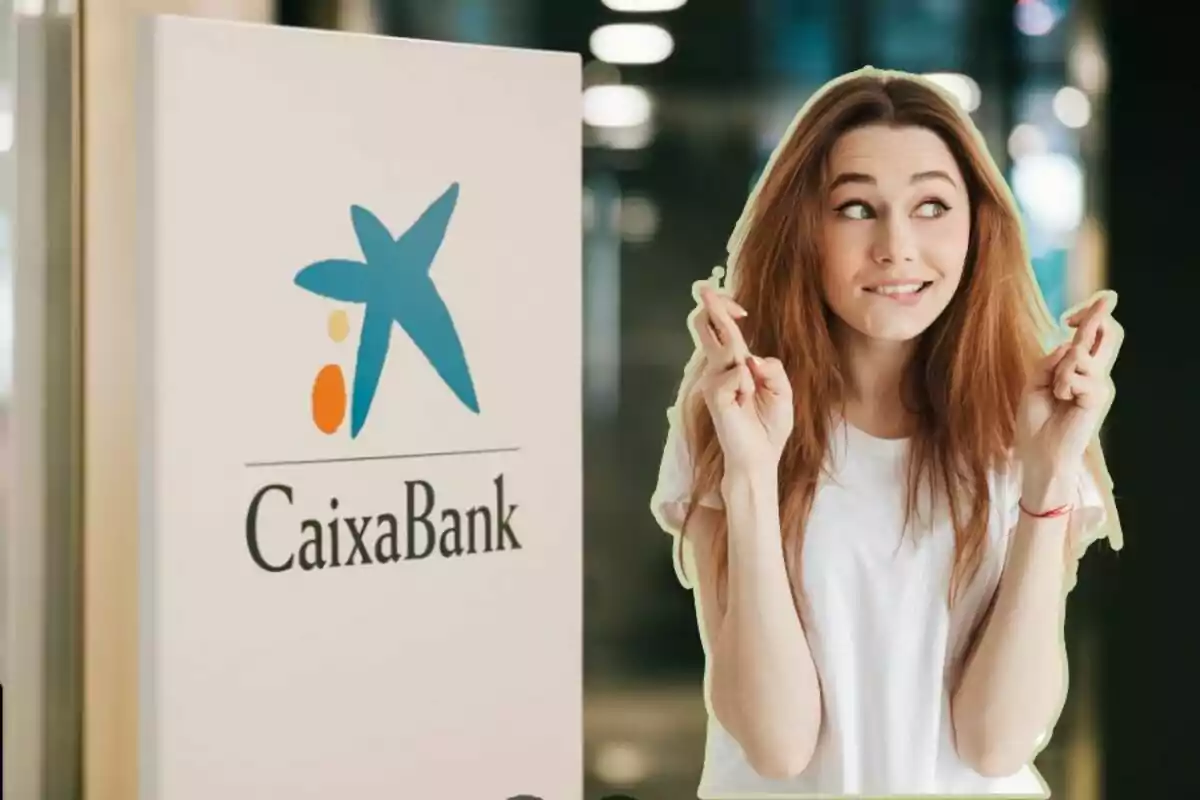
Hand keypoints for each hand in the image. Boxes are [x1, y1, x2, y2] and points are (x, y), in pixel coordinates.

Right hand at [688, 282, 793, 472]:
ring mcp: (714, 382)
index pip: (724, 330)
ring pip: (728, 351)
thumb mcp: (784, 394)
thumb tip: (753, 358)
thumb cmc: (769, 428)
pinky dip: (746, 386)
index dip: (724, 311)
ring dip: (747, 369)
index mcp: (736, 366)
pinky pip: (736, 375)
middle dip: (710, 307)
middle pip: (708, 328)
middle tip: (703, 287)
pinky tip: (743, 404)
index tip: (736, 306)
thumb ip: (773, 371)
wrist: (760, 459)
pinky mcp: (714, 396)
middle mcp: (720, 370)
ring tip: (748, 398)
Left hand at [1016, 291, 1122, 492]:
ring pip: (1079, 353)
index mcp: (1082, 369)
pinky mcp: (1099, 396)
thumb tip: (1070, 344)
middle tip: (1069, 318)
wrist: (1039, 453)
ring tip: (1055, 392)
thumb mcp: (1036, 382)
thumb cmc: (1037, 421)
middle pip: (1111, 333)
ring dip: (1058, 369)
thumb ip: (1050, 361)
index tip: (1067, 317)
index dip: (1089, 315)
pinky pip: (1075, 374)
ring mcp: (1101, 384)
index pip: (1096, 334)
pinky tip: (1062, 401)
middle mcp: (1097, 374)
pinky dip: (1061, 384)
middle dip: (1095, 315)